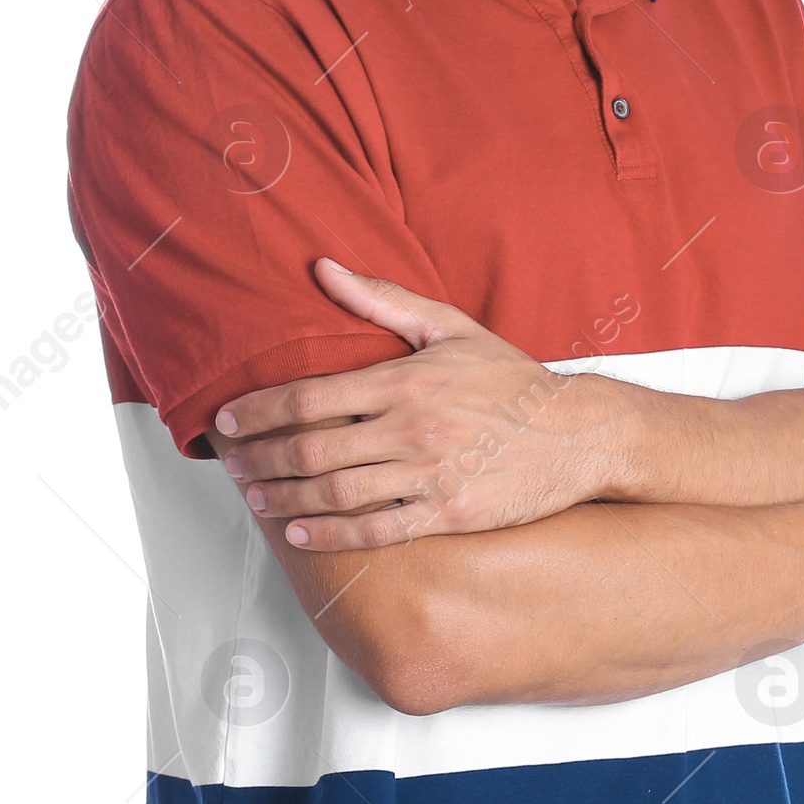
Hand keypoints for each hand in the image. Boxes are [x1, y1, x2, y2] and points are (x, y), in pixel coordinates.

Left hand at [212, 260, 611, 549]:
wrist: (576, 433)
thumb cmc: (511, 380)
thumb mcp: (449, 327)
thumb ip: (382, 300)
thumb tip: (324, 269)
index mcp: (407, 379)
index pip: (311, 396)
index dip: (259, 411)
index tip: (228, 420)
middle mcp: (413, 427)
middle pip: (312, 449)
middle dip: (260, 459)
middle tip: (232, 465)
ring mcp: (431, 474)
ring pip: (336, 493)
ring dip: (285, 499)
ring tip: (256, 498)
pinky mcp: (448, 513)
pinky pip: (377, 530)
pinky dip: (332, 534)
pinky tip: (302, 531)